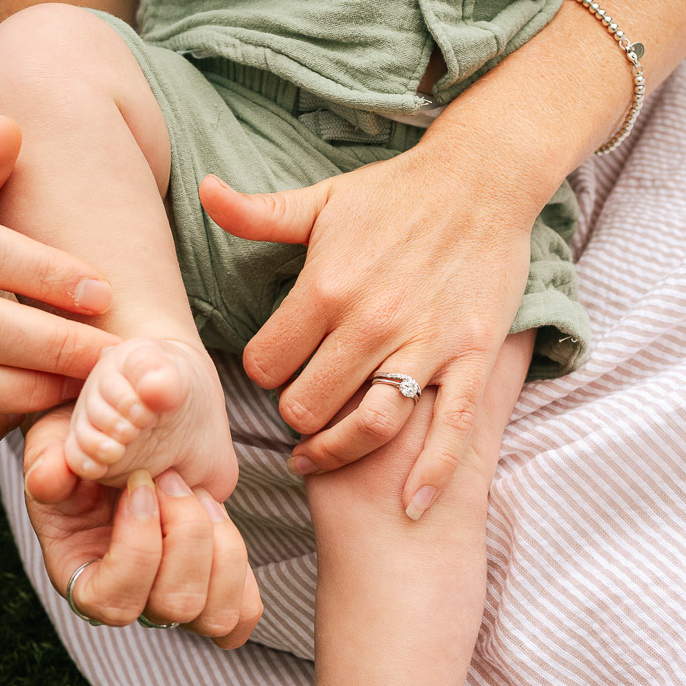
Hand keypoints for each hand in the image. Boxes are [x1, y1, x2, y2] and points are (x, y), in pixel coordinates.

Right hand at [22, 405, 261, 647]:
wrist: (128, 434)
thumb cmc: (84, 445)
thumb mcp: (54, 443)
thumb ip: (47, 460)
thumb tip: (48, 478)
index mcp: (79, 577)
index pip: (112, 601)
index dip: (137, 545)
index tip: (140, 484)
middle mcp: (129, 600)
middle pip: (174, 605)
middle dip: (185, 532)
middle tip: (173, 478)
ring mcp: (172, 599)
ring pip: (215, 614)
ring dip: (221, 545)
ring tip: (200, 495)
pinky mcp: (212, 590)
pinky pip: (242, 612)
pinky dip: (241, 572)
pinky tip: (218, 521)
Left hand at [200, 149, 533, 515]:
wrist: (483, 178)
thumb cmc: (396, 192)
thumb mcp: (322, 200)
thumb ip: (259, 213)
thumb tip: (202, 192)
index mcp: (326, 287)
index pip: (265, 365)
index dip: (263, 373)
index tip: (276, 368)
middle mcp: (371, 322)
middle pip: (307, 406)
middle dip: (295, 413)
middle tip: (300, 406)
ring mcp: (424, 344)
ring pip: (368, 427)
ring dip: (338, 450)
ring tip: (320, 454)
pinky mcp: (470, 356)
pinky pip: (449, 429)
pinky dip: (430, 475)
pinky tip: (409, 506)